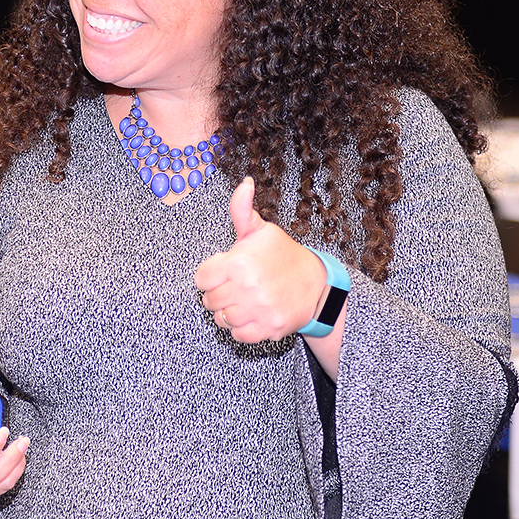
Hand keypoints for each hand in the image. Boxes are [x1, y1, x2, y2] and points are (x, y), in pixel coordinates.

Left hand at [194, 177, 329, 344]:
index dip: (210, 275)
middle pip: (209, 300)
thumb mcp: (261, 231)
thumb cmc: (283, 255)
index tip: (224, 272)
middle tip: (237, 286)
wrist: (317, 284)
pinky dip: (242, 328)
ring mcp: (258, 310)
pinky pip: (238, 335)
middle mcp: (247, 288)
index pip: (201, 278)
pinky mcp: (268, 328)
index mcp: (239, 262)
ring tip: (244, 300)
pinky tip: (252, 314)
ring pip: (222, 319)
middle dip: (219, 294)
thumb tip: (243, 183)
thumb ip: (242, 210)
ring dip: (230, 311)